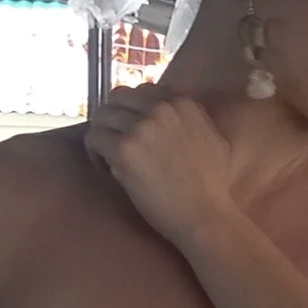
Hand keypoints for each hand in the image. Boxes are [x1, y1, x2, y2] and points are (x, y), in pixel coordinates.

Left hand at [84, 89, 246, 250]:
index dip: (135, 111)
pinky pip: (94, 139)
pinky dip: (96, 154)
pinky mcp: (123, 149)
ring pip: (101, 116)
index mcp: (183, 102)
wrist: (205, 216)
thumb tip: (171, 113)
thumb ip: (192, 119)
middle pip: (118, 99)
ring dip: (104, 136)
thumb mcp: (213, 139)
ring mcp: (141, 127)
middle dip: (116, 120)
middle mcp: (161, 108)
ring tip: (113, 158)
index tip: (138, 131)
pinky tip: (110, 170)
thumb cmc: (213, 185)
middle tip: (120, 143)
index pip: (143, 91)